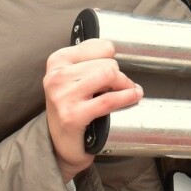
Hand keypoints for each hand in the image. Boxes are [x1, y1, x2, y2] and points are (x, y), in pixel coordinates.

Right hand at [42, 39, 143, 182]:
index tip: (113, 69)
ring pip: (109, 75)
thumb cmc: (71, 106)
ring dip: (125, 84)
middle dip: (120, 75)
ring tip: (127, 92)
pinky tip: (133, 97)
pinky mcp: (73, 115)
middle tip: (119, 87)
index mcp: (57, 61)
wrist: (59, 144)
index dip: (112, 58)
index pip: (101, 46)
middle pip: (107, 63)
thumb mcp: (72, 77)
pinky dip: (126, 97)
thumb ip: (89, 58)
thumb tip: (113, 49)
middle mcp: (57, 76)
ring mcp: (63, 96)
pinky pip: (108, 100)